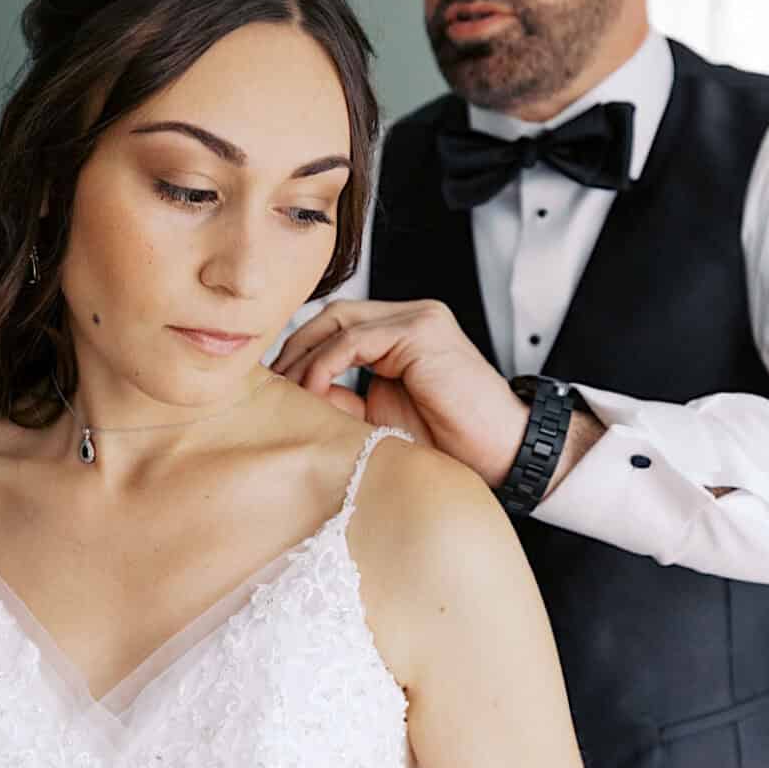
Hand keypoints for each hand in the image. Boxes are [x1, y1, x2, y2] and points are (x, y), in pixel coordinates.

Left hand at [273, 299, 526, 484]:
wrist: (500, 453)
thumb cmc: (451, 442)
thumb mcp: (379, 416)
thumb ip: (342, 396)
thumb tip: (296, 389)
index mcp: (404, 333)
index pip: (338, 325)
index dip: (301, 350)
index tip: (273, 385)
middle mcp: (412, 316)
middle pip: (333, 315)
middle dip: (295, 348)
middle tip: (268, 385)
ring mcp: (419, 318)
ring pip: (339, 321)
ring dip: (305, 356)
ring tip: (287, 392)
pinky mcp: (420, 331)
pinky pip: (354, 340)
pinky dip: (325, 365)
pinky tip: (314, 392)